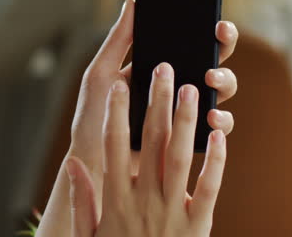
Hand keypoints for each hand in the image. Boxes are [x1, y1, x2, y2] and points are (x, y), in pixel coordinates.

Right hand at [67, 63, 226, 235]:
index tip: (118, 85)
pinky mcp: (198, 225)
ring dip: (186, 121)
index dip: (116, 114)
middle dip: (156, 103)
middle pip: (151, 142)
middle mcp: (144, 200)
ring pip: (180, 157)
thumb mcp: (90, 232)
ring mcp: (173, 211)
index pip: (113, 147)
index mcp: (115, 200)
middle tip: (162, 69)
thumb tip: (71, 162)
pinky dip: (217, 160)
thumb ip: (81, 196)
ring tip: (191, 88)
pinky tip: (220, 134)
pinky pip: (210, 188)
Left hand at [68, 0, 237, 175]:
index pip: (187, 42)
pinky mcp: (191, 138)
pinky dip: (221, 119)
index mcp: (156, 67)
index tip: (212, 19)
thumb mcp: (102, 74)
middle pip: (211, 60)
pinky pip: (217, 126)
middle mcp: (176, 86)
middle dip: (222, 46)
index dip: (205, 28)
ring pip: (221, 90)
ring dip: (225, 80)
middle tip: (218, 37)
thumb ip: (118, 41)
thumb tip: (134, 3)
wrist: (93, 161)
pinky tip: (212, 116)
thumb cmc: (93, 117)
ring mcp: (186, 112)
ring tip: (209, 79)